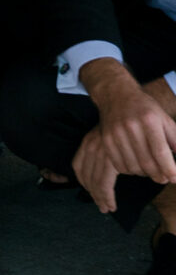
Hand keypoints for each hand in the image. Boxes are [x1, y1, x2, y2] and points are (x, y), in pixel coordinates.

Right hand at [75, 62, 175, 208]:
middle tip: (164, 178)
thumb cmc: (146, 110)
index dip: (169, 169)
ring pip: (132, 168)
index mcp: (149, 120)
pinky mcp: (105, 141)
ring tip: (149, 170)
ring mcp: (115, 134)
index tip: (174, 178)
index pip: (160, 150)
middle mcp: (130, 126)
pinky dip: (129, 171)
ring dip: (143, 174)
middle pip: (146, 163)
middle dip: (158, 175)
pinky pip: (118, 166)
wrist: (117, 95)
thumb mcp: (165, 120)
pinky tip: (135, 165)